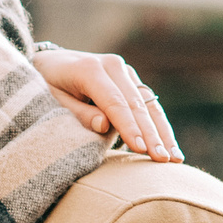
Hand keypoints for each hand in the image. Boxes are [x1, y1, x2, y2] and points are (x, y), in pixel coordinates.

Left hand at [30, 47, 181, 161]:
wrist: (50, 63)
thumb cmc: (47, 86)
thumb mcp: (51, 100)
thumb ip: (77, 113)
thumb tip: (104, 126)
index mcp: (90, 68)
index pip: (114, 102)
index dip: (128, 127)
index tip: (140, 149)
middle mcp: (113, 66)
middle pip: (136, 104)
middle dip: (152, 134)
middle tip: (163, 160)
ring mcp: (125, 72)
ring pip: (149, 104)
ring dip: (163, 132)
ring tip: (175, 158)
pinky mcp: (132, 81)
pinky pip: (150, 105)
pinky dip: (160, 126)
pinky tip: (171, 146)